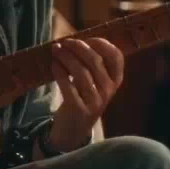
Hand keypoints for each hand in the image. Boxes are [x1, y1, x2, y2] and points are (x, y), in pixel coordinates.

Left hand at [49, 37, 123, 151]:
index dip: (101, 43)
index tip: (86, 38)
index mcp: (115, 80)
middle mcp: (108, 90)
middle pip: (95, 60)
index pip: (116, 56)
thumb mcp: (95, 83)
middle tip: (64, 42)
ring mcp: (95, 101)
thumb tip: (74, 40)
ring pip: (80, 72)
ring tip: (56, 50)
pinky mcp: (79, 108)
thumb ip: (91, 64)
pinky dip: (59, 71)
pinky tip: (53, 64)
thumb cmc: (84, 98)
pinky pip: (67, 85)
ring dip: (66, 57)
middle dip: (78, 47)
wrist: (75, 129)